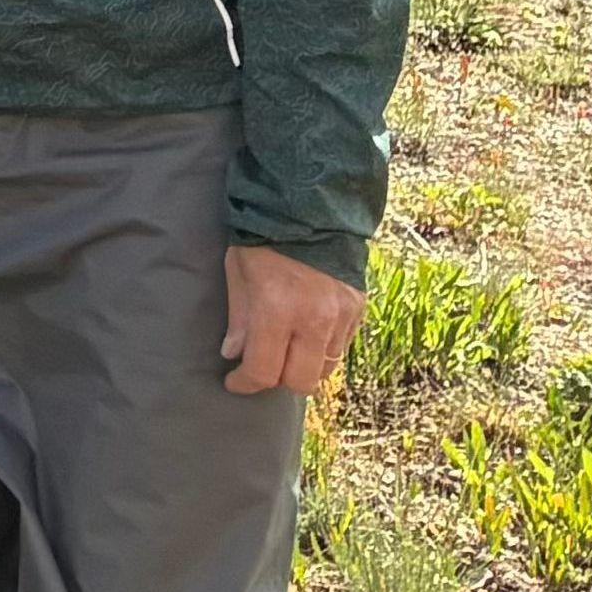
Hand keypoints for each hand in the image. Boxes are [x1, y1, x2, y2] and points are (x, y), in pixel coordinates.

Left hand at [222, 243, 362, 399]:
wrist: (312, 208)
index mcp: (277, 310)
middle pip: (300, 381)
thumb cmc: (265, 239)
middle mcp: (314, 320)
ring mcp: (341, 317)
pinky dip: (322, 351)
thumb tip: (233, 355)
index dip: (245, 383)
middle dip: (277, 380)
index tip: (234, 382)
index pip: (264, 371)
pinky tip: (307, 336)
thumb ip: (239, 320)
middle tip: (261, 367)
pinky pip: (341, 348)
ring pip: (325, 369)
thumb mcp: (239, 274)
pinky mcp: (358, 310)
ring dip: (303, 367)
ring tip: (285, 351)